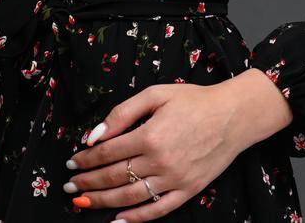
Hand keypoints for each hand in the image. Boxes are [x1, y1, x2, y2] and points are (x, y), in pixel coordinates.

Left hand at [61, 74, 282, 219]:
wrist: (234, 115)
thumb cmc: (194, 100)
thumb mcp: (155, 94)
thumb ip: (122, 113)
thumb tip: (94, 135)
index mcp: (150, 135)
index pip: (107, 152)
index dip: (86, 159)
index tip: (72, 162)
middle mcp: (160, 161)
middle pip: (114, 176)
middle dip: (88, 182)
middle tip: (70, 185)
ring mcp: (174, 179)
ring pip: (131, 197)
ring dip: (103, 201)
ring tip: (84, 202)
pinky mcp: (188, 190)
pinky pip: (158, 209)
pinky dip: (136, 219)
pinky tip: (118, 220)